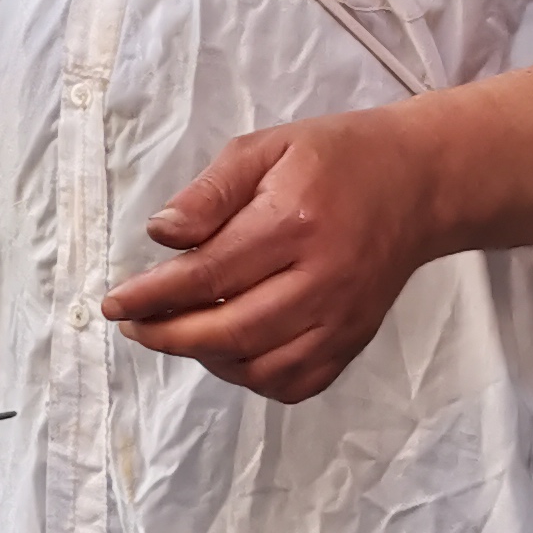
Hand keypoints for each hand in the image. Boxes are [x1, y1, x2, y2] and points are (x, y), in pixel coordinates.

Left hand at [101, 112, 428, 402]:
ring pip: (261, 367)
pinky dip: (253, 379)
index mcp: (295, 223)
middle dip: (169, 336)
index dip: (152, 296)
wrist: (418, 183)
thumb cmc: (336, 159)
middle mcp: (324, 279)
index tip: (114, 304)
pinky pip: (296, 383)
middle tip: (133, 326)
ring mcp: (343, 318)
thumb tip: (161, 235)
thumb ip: (210, 192)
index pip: (208, 275)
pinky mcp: (355, 340)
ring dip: (207, 359)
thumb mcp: (266, 148)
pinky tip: (229, 351)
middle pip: (231, 331)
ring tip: (177, 333)